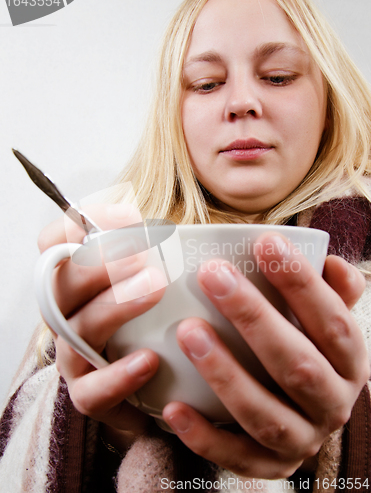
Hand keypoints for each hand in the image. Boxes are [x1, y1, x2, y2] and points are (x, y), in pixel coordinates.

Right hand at [38, 204, 165, 449]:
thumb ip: (166, 251)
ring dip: (114, 306)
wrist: (160, 383)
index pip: (57, 242)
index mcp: (79, 279)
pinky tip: (150, 360)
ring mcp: (74, 355)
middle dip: (99, 262)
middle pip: (61, 281)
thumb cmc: (159, 318)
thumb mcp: (163, 277)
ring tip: (154, 287)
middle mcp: (68, 313)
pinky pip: (92, 392)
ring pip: (76, 331)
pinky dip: (118, 375)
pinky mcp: (89, 394)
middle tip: (140, 251)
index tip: (130, 215)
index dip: (81, 222)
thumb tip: (199, 223)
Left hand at [162, 232, 368, 478]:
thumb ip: (330, 292)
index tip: (265, 242)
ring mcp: (302, 440)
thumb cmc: (307, 348)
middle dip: (253, 317)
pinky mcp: (270, 466)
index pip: (333, 321)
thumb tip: (329, 261)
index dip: (302, 283)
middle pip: (296, 365)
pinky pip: (236, 458)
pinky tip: (173, 407)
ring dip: (225, 373)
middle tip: (212, 275)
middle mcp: (333, 405)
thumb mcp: (325, 321)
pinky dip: (204, 437)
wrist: (306, 414)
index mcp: (351, 363)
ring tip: (188, 331)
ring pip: (264, 414)